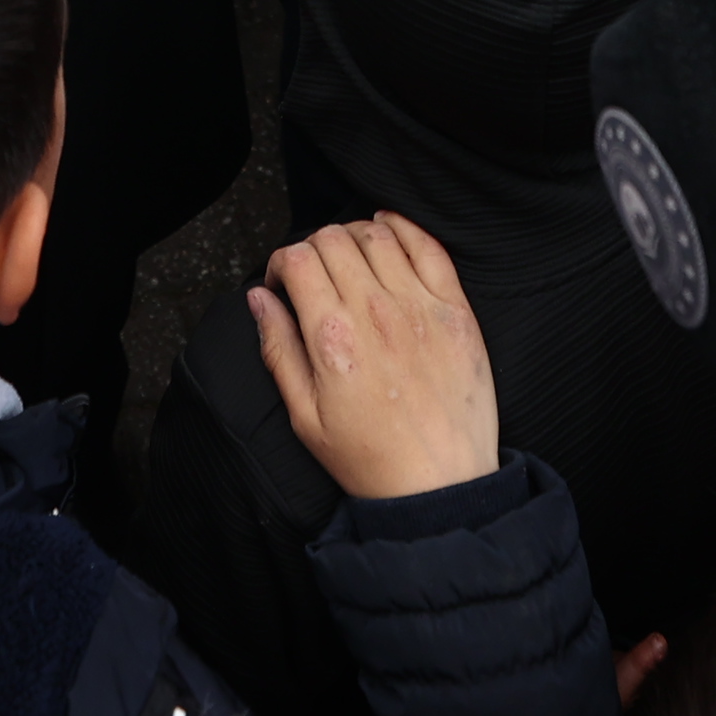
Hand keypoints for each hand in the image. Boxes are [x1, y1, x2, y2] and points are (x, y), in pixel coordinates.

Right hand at [249, 213, 496, 501]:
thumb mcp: (304, 416)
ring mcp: (419, 307)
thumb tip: (259, 299)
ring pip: (376, 235)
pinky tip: (389, 228)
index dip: (280, 263)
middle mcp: (375, 311)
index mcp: (333, 337)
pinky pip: (429, 247)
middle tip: (313, 274)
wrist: (439, 487)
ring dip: (353, 234)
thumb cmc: (370, 459)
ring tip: (347, 256)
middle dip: (312, 247)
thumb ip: (279, 350)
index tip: (282, 283)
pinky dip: (404, 227)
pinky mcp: (455, 311)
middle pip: (332, 239)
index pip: (296, 260)